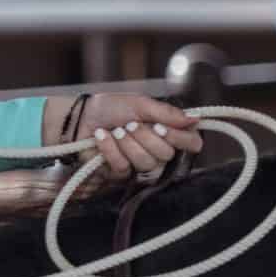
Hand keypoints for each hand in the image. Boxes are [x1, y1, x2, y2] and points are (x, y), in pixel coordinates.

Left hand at [45, 93, 202, 177]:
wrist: (80, 117)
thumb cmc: (111, 107)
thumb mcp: (140, 104)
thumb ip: (167, 113)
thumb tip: (195, 119)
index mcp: (167, 130)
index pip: (192, 143)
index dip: (181, 139)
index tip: (163, 128)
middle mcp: (157, 148)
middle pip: (167, 155)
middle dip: (145, 137)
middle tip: (130, 124)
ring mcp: (139, 162)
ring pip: (146, 163)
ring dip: (127, 142)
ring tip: (115, 130)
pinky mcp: (120, 172)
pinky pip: (123, 167)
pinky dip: (110, 148)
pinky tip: (101, 137)